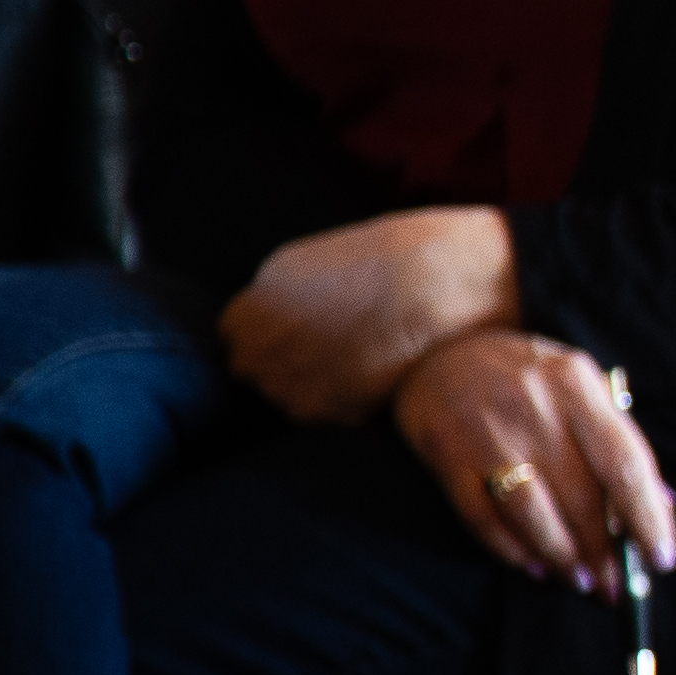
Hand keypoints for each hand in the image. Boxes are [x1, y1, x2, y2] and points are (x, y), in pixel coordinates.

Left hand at [222, 207, 521, 421]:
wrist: (439, 275)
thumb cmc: (384, 258)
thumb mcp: (305, 263)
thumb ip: (273, 298)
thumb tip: (263, 325)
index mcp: (246, 309)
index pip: (236, 339)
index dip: (270, 338)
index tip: (303, 332)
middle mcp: (258, 349)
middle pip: (258, 376)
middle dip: (289, 367)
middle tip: (337, 351)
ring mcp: (289, 382)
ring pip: (292, 401)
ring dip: (321, 389)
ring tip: (366, 358)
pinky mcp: (329, 408)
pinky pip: (333, 416)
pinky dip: (355, 403)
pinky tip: (382, 372)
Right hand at [391, 332, 675, 591]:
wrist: (437, 347)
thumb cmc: (526, 376)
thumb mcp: (578, 387)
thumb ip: (617, 441)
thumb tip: (663, 504)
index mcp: (577, 386)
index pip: (625, 462)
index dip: (647, 516)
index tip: (661, 557)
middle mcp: (535, 407)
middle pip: (581, 494)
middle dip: (603, 550)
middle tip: (616, 585)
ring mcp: (487, 432)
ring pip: (532, 512)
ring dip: (562, 555)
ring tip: (581, 581)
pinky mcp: (446, 455)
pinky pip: (482, 516)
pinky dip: (511, 550)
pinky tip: (535, 567)